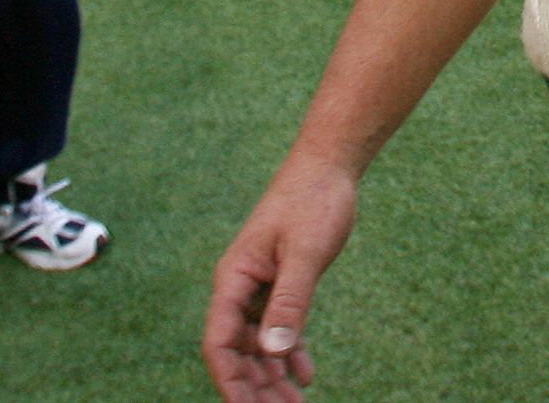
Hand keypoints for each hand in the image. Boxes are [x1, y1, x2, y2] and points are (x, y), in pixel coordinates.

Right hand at [203, 158, 357, 400]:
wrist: (329, 167)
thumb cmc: (313, 201)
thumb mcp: (304, 252)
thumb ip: (291, 300)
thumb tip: (274, 352)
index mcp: (234, 279)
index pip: (219, 342)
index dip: (230, 380)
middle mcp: (240, 288)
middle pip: (237, 352)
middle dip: (254, 388)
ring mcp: (260, 288)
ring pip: (258, 346)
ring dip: (272, 378)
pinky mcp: (282, 284)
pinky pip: (279, 330)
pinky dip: (290, 355)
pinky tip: (306, 376)